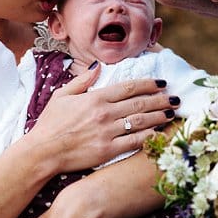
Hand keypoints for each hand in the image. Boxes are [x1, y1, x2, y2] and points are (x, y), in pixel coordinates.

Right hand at [25, 68, 175, 173]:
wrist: (43, 151)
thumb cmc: (50, 124)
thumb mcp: (61, 96)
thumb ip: (82, 81)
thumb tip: (97, 66)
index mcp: (95, 98)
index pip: (128, 88)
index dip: (148, 84)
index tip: (161, 83)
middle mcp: (104, 113)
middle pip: (140, 103)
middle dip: (160, 99)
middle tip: (174, 98)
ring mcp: (107, 132)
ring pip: (141, 121)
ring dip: (159, 116)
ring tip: (171, 113)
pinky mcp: (108, 150)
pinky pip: (135, 142)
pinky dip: (150, 136)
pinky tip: (159, 133)